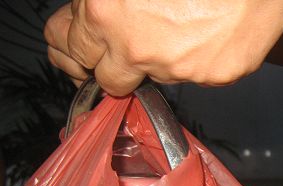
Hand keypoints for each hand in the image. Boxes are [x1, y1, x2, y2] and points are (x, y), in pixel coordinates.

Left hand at [44, 0, 282, 95]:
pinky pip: (194, 75)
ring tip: (183, 24)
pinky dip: (197, 58)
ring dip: (160, 58)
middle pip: (109, 79)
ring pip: (155, 75)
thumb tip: (93, 15)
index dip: (77, 45)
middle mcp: (138, 48)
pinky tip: (209, 31)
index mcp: (106, 10)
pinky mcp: (211, 77)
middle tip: (130, 46)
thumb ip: (106, 0)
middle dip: (114, 65)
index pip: (69, 46)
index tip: (85, 46)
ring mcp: (177, 68)